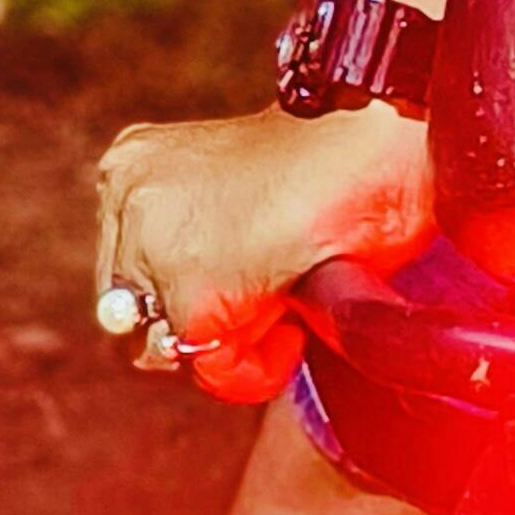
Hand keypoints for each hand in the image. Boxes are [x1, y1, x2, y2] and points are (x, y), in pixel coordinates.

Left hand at [93, 101, 434, 404]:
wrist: (387, 149)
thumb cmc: (335, 174)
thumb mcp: (234, 202)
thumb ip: (193, 245)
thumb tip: (165, 337)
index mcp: (136, 163)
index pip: (129, 273)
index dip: (193, 291)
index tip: (251, 266)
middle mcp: (127, 193)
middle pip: (137, 317)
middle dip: (206, 318)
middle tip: (274, 281)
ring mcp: (150, 241)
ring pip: (167, 346)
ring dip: (236, 336)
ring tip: (285, 290)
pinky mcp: (188, 287)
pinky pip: (213, 365)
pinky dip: (259, 361)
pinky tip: (293, 312)